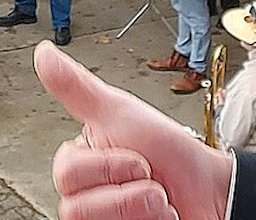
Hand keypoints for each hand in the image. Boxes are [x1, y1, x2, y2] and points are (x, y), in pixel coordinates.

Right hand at [36, 43, 233, 219]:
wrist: (211, 190)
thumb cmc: (172, 152)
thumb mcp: (120, 112)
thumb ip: (77, 87)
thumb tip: (44, 53)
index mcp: (82, 161)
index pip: (66, 174)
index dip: (108, 166)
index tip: (138, 157)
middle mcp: (88, 195)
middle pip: (75, 209)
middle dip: (127, 193)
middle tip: (151, 180)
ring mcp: (104, 218)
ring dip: (139, 211)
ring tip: (158, 201)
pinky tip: (157, 218)